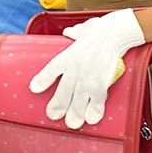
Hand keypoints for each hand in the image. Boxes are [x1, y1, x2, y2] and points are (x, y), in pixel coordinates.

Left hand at [29, 9, 145, 129]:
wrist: (117, 32)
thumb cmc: (102, 29)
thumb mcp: (84, 28)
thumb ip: (75, 33)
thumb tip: (69, 32)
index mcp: (68, 55)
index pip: (50, 70)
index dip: (42, 80)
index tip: (34, 89)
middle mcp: (75, 69)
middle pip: (63, 91)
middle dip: (57, 105)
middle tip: (53, 115)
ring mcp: (88, 77)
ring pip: (78, 100)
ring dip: (75, 113)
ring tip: (72, 123)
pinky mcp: (102, 83)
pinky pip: (97, 101)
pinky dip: (94, 111)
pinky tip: (91, 119)